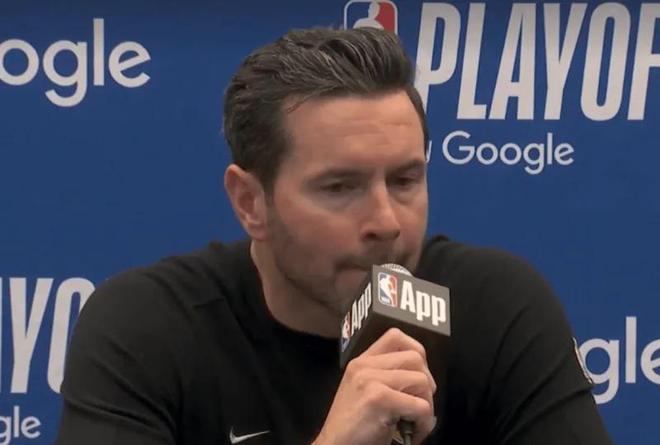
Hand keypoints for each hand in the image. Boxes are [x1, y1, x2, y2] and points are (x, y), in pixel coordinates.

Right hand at [314, 328, 436, 444]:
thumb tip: (420, 375)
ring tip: (415, 421)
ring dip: (426, 405)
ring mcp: (371, 381)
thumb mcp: (363, 390)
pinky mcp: (379, 399)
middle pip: (415, 358)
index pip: (395, 336)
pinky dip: (423, 423)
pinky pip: (421, 406)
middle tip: (419, 404)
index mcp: (361, 362)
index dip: (416, 352)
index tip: (418, 374)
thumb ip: (383, 375)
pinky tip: (412, 433)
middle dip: (426, 384)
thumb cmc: (353, 426)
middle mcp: (364, 366)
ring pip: (421, 381)